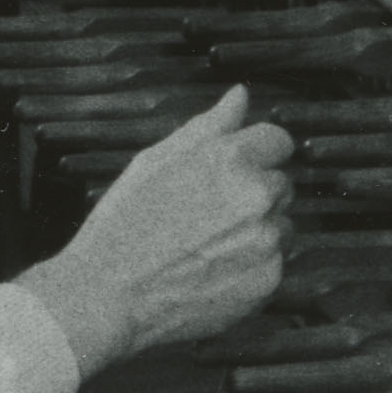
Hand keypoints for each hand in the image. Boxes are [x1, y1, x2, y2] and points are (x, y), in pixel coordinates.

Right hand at [24, 88, 295, 377]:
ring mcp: (266, 241)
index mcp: (230, 159)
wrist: (109, 296)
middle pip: (281, 184)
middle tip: (209, 214)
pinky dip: (252, 267)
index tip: (238, 169)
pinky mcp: (268, 280)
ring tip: (209, 245)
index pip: (279, 141)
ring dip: (257, 231)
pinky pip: (274, 264)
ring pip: (281, 225)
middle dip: (254, 194)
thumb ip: (207, 126)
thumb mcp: (156, 161)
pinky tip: (212, 270)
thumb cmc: (124, 226)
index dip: (256, 154)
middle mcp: (257, 197)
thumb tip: (240, 96)